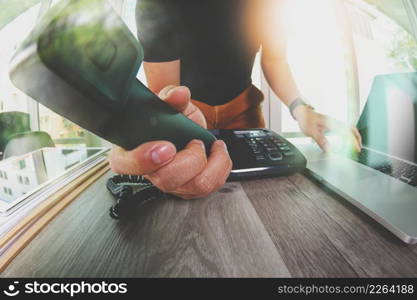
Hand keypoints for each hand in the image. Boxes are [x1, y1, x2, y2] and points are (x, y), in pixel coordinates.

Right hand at [108, 85, 232, 198]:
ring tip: (208, 145)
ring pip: (194, 187)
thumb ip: (170, 97)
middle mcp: (149, 173)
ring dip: (210, 163)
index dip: (143, 160)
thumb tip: (179, 94)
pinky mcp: (190, 189)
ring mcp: (171, 184)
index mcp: (130, 151)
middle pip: (166, 179)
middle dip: (189, 159)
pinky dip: (221, 166)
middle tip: (194, 141)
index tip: (166, 147)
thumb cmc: (169, 118)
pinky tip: (216, 152)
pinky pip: (211, 187)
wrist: (184, 128)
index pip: (125, 165)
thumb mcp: (168, 103)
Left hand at [293, 105, 361, 151]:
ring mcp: (333, 122)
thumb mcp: (311, 131)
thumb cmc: (305, 119)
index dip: (353, 141)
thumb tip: (329, 149)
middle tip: (358, 148)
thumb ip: (320, 140)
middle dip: (357, 138)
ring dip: (353, 137)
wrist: (301, 111)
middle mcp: (334, 122)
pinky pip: (343, 129)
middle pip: (351, 129)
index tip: (356, 148)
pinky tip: (346, 141)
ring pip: (348, 128)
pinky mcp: (331, 124)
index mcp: (331, 123)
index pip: (347, 132)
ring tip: (355, 146)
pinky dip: (347, 135)